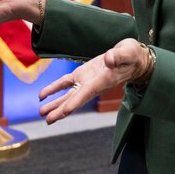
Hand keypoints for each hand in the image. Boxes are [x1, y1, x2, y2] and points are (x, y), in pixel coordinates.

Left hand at [37, 39, 151, 123]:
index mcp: (103, 81)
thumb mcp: (128, 53)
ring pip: (68, 95)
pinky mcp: (82, 74)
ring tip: (42, 112)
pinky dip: (54, 89)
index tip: (64, 112)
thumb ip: (118, 56)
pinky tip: (42, 95)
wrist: (132, 58)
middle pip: (75, 100)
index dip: (76, 102)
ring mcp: (87, 81)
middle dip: (61, 110)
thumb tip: (109, 59)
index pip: (87, 93)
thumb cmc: (132, 56)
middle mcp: (93, 85)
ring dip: (55, 103)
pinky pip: (65, 83)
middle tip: (47, 120)